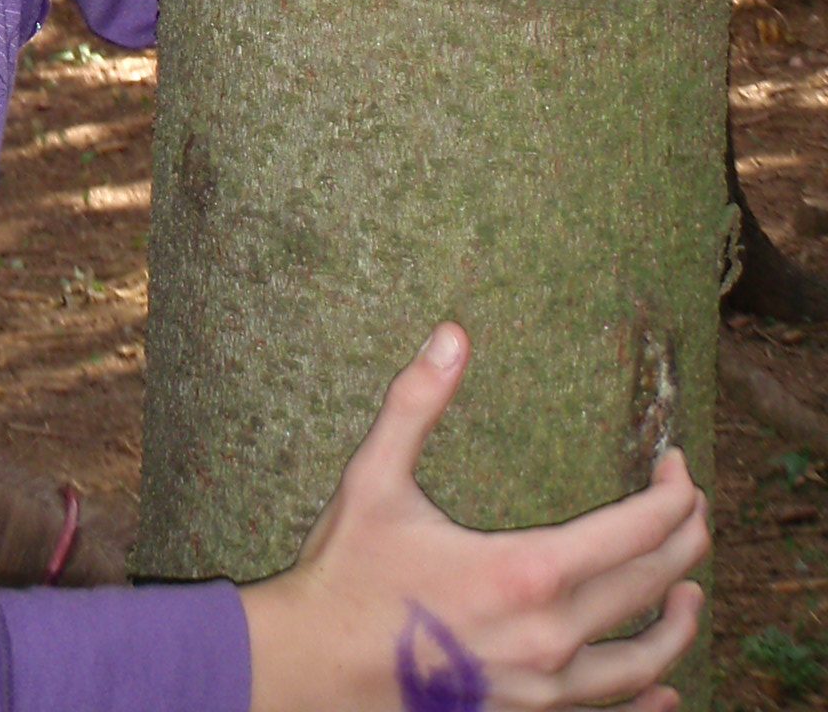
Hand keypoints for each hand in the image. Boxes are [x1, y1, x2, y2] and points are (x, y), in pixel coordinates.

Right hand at [241, 325, 708, 711]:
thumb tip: (451, 334)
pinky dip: (648, 699)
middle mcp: (551, 636)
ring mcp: (545, 688)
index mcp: (527, 571)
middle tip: (693, 506)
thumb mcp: (375, 477)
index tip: (677, 465)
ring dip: (679, 622)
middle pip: (651, 587)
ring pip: (646, 661)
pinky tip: (664, 690)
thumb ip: (417, 402)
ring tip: (691, 592)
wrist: (316, 668)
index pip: (636, 532)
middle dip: (684, 540)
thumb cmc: (347, 570)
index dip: (671, 495)